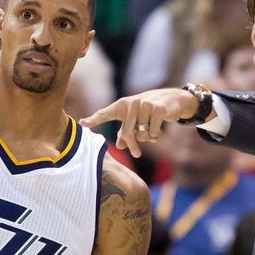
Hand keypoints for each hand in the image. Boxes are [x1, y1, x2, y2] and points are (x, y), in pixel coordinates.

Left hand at [79, 88, 198, 157]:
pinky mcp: (158, 109)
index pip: (105, 113)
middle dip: (132, 146)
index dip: (94, 119)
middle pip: (127, 133)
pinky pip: (153, 133)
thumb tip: (120, 146)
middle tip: (137, 154)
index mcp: (122, 105)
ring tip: (152, 131)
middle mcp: (132, 103)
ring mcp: (145, 105)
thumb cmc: (149, 111)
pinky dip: (156, 136)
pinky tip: (160, 129)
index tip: (82, 123)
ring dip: (148, 138)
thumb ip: (126, 133)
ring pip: (142, 135)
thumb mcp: (136, 121)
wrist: (172, 99)